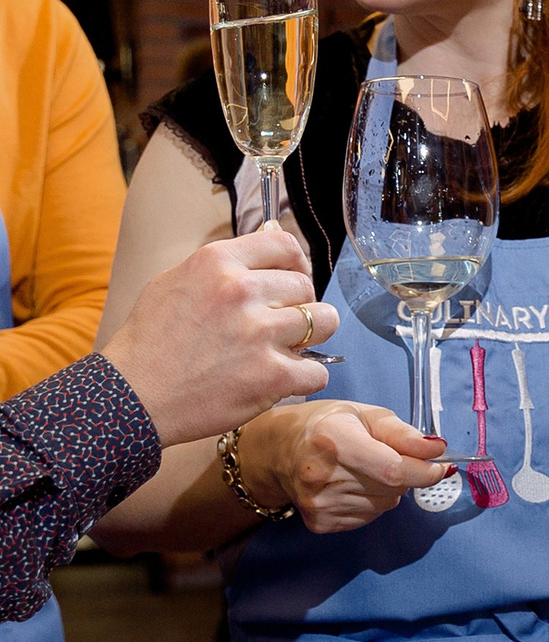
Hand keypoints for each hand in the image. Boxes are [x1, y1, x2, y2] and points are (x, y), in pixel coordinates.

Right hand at [101, 226, 336, 445]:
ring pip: (324, 321)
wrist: (131, 396)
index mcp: (216, 262)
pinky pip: (318, 371)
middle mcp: (241, 290)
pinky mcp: (272, 374)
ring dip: (310, 337)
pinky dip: (305, 378)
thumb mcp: (174, 282)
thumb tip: (268, 248)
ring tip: (284, 349)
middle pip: (305, 286)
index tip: (294, 278)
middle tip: (275, 327)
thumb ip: (223, 266)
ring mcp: (259, 332)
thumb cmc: (149, 342)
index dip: (297, 263)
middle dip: (298, 306)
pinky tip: (280, 380)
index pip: (284, 245)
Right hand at [235, 400, 448, 531]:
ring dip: (387, 490)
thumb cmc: (327, 426)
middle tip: (387, 458)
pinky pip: (369, 517)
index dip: (424, 472)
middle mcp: (323, 476)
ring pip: (385, 506)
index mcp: (335, 441)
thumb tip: (437, 450)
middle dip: (406, 475)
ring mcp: (319, 504)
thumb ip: (403, 433)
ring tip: (362, 470)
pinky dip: (370, 502)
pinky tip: (350, 486)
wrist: (278, 451)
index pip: (394, 471)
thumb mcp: (365, 414)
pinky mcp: (320, 523)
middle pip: (393, 490)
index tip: (438, 466)